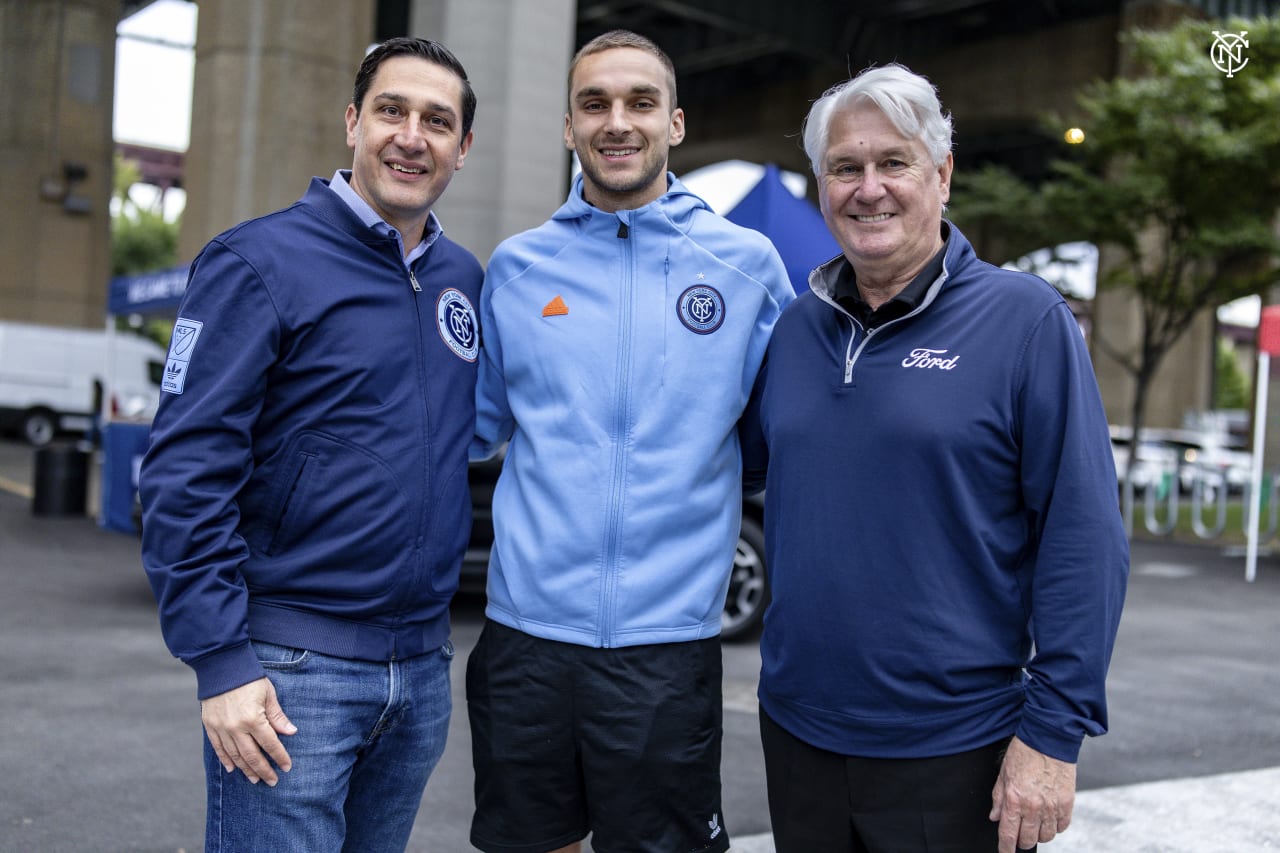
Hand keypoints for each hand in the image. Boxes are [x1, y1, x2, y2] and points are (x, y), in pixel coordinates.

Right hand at [201, 677, 296, 785]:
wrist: (221, 666)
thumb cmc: (249, 678)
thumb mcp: (268, 694)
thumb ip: (278, 716)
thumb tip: (291, 732)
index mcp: (253, 718)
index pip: (270, 744)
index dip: (279, 757)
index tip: (286, 767)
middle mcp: (236, 727)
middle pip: (251, 755)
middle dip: (263, 770)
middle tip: (272, 781)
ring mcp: (221, 728)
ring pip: (235, 755)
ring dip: (246, 769)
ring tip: (255, 779)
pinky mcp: (210, 726)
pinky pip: (218, 748)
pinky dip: (226, 760)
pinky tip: (234, 769)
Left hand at [989, 736, 1075, 851]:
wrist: (1048, 739)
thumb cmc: (1024, 753)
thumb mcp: (1004, 774)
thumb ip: (999, 799)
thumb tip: (995, 817)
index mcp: (1015, 799)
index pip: (1008, 834)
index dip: (1006, 848)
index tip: (1005, 852)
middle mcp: (1034, 807)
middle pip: (1028, 839)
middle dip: (1021, 841)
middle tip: (1019, 835)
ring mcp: (1052, 806)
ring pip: (1046, 836)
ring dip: (1039, 835)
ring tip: (1034, 825)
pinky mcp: (1067, 803)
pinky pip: (1061, 826)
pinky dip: (1055, 827)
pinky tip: (1049, 819)